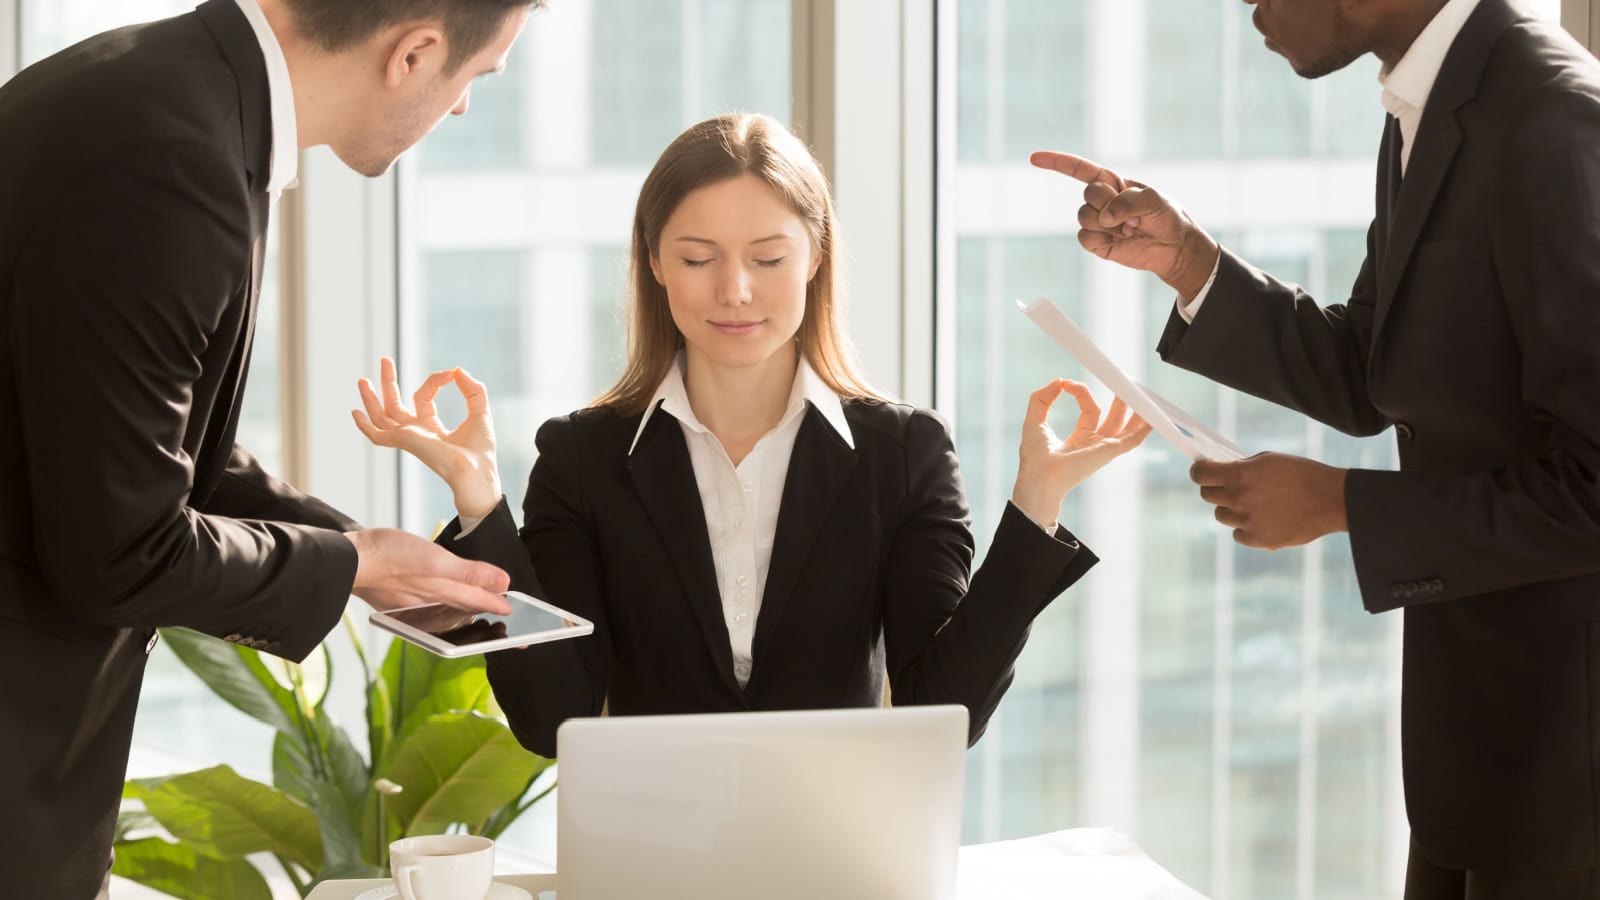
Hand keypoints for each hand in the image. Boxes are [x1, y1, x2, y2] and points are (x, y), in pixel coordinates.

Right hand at [346, 528, 511, 613]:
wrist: (347, 559)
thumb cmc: (389, 557)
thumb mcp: (436, 562)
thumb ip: (470, 573)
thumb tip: (502, 583)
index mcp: (443, 596)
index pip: (481, 603)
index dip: (500, 605)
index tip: (518, 615)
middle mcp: (431, 604)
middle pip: (466, 609)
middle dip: (486, 613)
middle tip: (505, 620)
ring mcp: (414, 602)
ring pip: (448, 608)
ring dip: (466, 609)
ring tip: (480, 611)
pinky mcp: (399, 597)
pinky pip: (430, 604)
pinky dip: (443, 603)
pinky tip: (441, 601)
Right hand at [353, 356, 501, 518]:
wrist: (476, 471)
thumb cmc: (480, 451)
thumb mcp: (480, 412)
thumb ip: (473, 390)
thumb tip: (458, 371)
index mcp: (431, 428)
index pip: (423, 397)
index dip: (435, 380)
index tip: (451, 373)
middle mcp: (416, 433)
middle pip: (395, 405)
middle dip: (388, 382)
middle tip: (385, 360)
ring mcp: (408, 438)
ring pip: (382, 417)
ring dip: (371, 398)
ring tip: (362, 379)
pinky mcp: (404, 441)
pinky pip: (378, 436)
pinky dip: (365, 426)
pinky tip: (355, 412)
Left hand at [1011, 379, 1152, 528]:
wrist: (1039, 475)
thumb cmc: (1035, 457)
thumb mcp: (1034, 419)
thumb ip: (1042, 397)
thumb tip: (1058, 381)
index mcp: (1080, 439)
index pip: (1090, 409)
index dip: (1081, 392)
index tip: (1067, 384)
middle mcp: (1095, 444)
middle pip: (1114, 418)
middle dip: (1120, 400)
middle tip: (1124, 381)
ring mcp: (1104, 448)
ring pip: (1128, 427)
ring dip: (1136, 411)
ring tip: (1142, 393)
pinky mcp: (1110, 451)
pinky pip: (1134, 439)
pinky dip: (1145, 427)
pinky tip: (1153, 416)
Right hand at [1030, 150, 1220, 299]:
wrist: (1173, 247)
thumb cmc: (1165, 216)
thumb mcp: (1153, 200)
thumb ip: (1127, 202)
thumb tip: (1104, 218)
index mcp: (1112, 182)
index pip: (1079, 169)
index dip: (1056, 162)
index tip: (1033, 158)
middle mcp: (1101, 200)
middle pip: (1088, 195)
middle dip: (1110, 204)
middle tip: (1133, 215)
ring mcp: (1097, 222)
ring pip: (1084, 217)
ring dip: (1109, 225)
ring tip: (1129, 229)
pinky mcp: (1097, 243)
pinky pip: (1085, 238)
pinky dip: (1103, 239)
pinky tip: (1121, 240)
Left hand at [1191, 452, 1347, 549]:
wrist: (1332, 500)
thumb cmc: (1302, 474)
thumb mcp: (1269, 460)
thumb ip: (1242, 467)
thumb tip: (1221, 472)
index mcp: (1240, 475)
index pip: (1201, 475)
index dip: (1199, 471)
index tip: (1202, 470)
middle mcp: (1239, 499)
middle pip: (1208, 496)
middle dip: (1215, 488)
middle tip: (1227, 486)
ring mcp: (1247, 521)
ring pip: (1223, 516)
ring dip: (1231, 509)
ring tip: (1253, 503)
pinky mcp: (1258, 540)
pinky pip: (1238, 534)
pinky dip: (1246, 528)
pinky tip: (1262, 519)